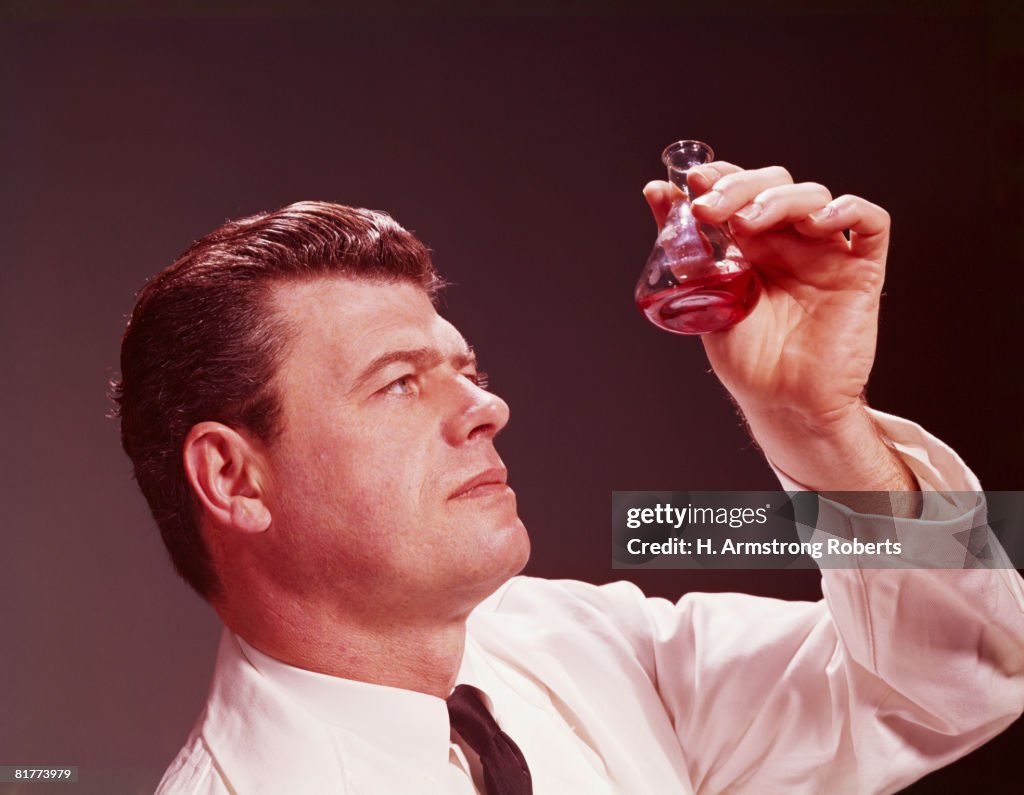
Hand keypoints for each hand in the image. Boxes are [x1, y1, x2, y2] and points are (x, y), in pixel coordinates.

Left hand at [644, 163, 915, 492]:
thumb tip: (657, 192)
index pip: (740, 189)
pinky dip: (848, 209)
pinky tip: (818, 221)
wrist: (783, 403)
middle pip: (775, 183)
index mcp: (751, 244)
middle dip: (740, 186)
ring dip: (779, 198)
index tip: (693, 183)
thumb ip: (689, 246)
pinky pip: (870, 223)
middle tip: (710, 207)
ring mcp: (825, 252)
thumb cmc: (747, 359)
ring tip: (748, 223)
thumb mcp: (706, 296)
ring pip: (814, 196)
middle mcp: (788, 241)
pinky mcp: (860, 270)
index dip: (720, 177)